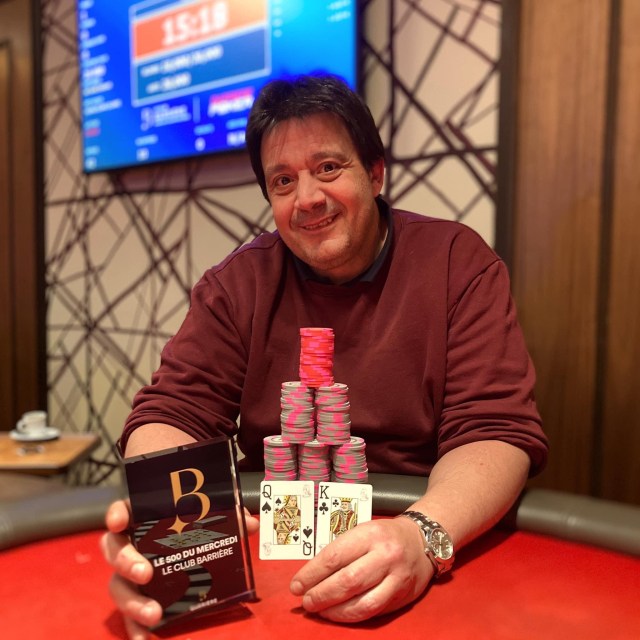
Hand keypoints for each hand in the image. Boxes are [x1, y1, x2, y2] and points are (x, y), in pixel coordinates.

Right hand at [101, 500, 258, 638]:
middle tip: (145, 573)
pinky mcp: (136, 599)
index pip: (124, 510)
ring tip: (154, 614)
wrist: (191, 553)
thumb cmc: (195, 528)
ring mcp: (129, 574)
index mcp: (145, 517)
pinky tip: (145, 639)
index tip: (118, 522)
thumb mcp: (211, 519)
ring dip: (132, 602)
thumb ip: (230, 516)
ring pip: (117, 585)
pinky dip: (134, 628)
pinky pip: (128, 615)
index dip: (117, 514)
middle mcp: (131, 544)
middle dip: (126, 561)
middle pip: (114, 549)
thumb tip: (250, 523)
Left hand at [289, 516, 432, 621]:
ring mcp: (396, 578)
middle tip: (306, 602)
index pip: (335, 556)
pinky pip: (374, 612)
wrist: (422, 540)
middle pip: (347, 582)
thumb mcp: (362, 531)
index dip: (312, 574)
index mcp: (370, 534)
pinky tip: (340, 614)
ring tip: (320, 611)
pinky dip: (353, 616)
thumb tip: (312, 575)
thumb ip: (341, 550)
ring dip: (336, 611)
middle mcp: (385, 556)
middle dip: (321, 595)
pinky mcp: (402, 596)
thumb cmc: (384, 535)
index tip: (296, 585)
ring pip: (362, 603)